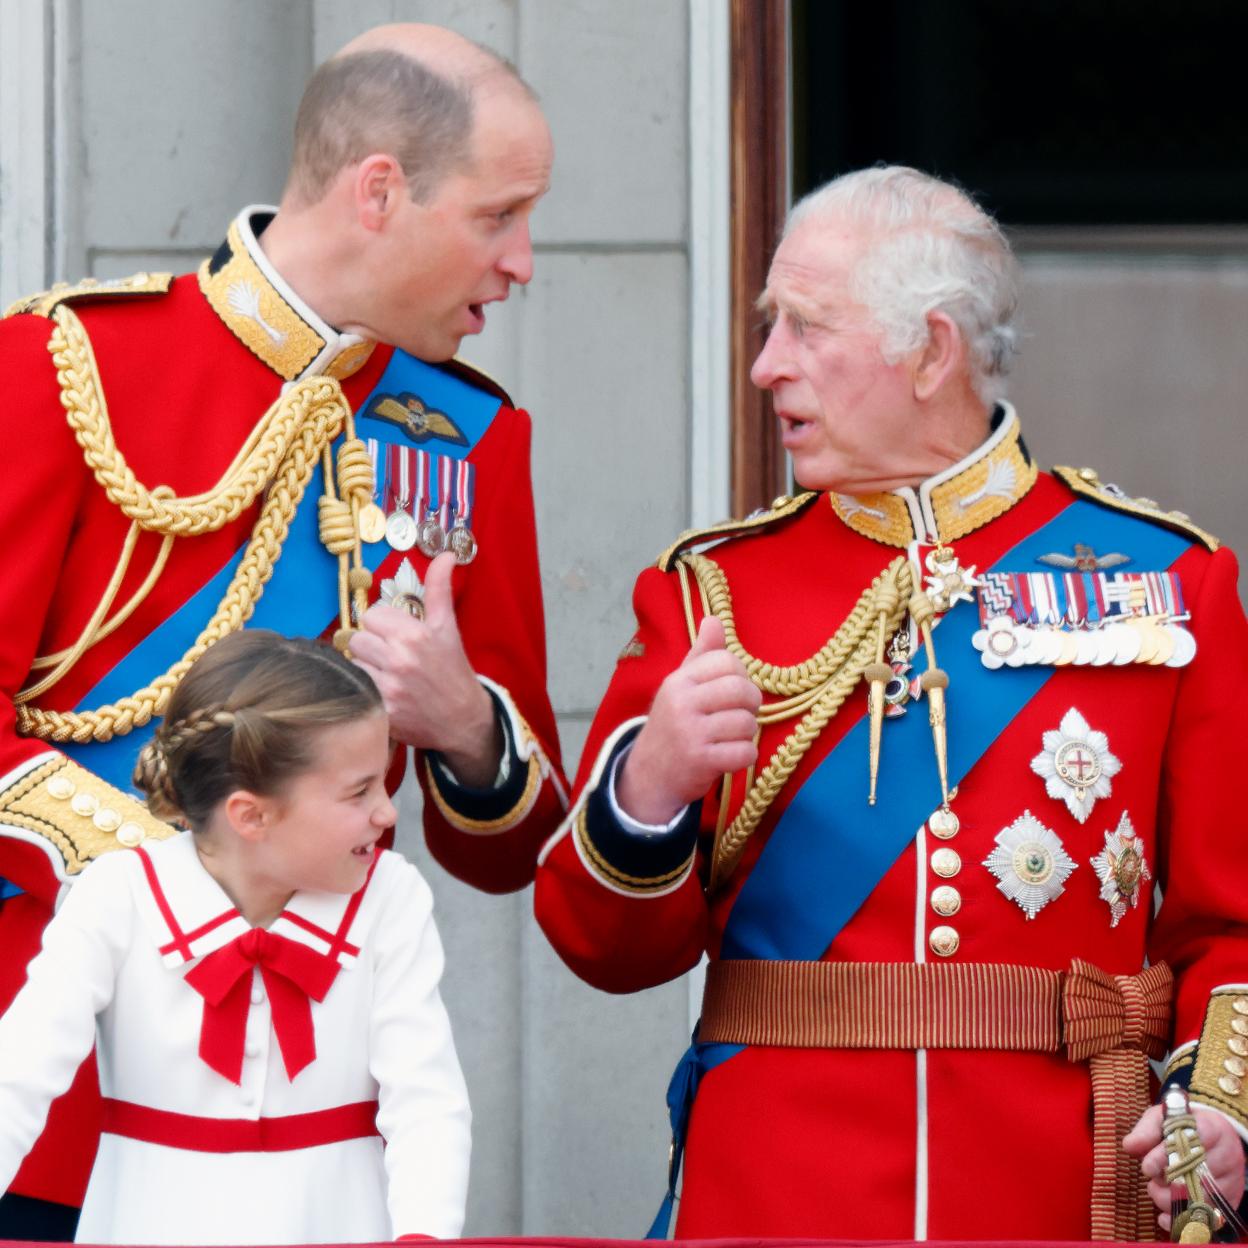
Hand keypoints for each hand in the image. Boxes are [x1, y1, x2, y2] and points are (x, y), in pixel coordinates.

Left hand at [351, 552, 501, 786]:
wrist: (463, 719)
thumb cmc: (453, 671)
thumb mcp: (447, 627)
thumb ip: (439, 589)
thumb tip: (446, 555)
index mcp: (414, 634)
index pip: (371, 616)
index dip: (382, 626)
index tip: (395, 637)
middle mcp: (400, 659)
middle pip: (356, 640)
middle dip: (371, 648)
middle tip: (389, 658)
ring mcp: (389, 687)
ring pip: (353, 665)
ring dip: (365, 670)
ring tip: (386, 677)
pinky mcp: (382, 711)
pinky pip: (356, 690)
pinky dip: (366, 692)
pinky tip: (384, 694)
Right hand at [616, 615, 761, 825]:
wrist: (649, 775)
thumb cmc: (673, 725)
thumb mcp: (681, 686)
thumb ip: (701, 655)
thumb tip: (714, 620)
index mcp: (679, 680)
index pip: (726, 660)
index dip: (740, 674)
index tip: (732, 691)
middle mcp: (682, 703)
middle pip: (741, 690)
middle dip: (751, 704)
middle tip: (741, 714)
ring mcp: (690, 733)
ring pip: (747, 723)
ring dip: (747, 734)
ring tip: (731, 737)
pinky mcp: (701, 761)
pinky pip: (745, 752)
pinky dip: (745, 757)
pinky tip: (731, 756)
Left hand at [1124, 1103, 1245, 1229]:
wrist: (1213, 1138)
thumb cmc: (1182, 1127)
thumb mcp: (1162, 1119)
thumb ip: (1146, 1130)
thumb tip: (1130, 1146)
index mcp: (1212, 1128)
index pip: (1190, 1142)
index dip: (1166, 1156)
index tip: (1146, 1168)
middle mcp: (1227, 1155)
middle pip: (1196, 1175)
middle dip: (1166, 1181)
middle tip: (1151, 1180)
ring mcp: (1231, 1180)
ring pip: (1201, 1199)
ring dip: (1171, 1200)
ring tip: (1156, 1191)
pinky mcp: (1229, 1201)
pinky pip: (1206, 1217)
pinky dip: (1182, 1219)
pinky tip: (1165, 1217)